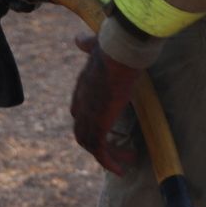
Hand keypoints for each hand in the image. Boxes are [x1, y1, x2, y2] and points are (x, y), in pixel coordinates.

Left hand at [69, 35, 141, 174]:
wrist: (118, 52)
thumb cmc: (113, 47)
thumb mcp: (98, 47)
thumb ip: (87, 45)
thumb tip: (78, 38)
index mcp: (82, 87)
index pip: (79, 111)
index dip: (91, 122)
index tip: (109, 127)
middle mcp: (81, 103)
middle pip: (82, 131)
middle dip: (98, 142)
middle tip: (116, 149)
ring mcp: (88, 115)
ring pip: (90, 143)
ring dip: (107, 156)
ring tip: (127, 160)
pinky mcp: (99, 124)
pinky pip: (100, 151)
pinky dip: (109, 162)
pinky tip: (123, 167)